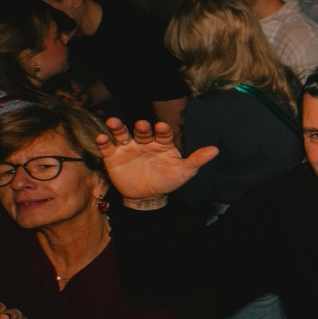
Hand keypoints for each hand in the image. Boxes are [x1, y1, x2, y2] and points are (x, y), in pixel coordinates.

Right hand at [97, 118, 217, 202]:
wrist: (147, 196)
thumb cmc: (167, 180)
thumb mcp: (183, 172)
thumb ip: (196, 160)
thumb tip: (216, 150)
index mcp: (162, 143)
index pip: (162, 133)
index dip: (162, 130)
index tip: (161, 126)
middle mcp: (144, 142)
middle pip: (141, 131)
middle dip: (141, 128)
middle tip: (142, 125)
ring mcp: (128, 147)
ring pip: (122, 134)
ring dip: (117, 127)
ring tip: (113, 122)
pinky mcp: (113, 156)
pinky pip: (107, 148)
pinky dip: (103, 142)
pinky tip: (101, 138)